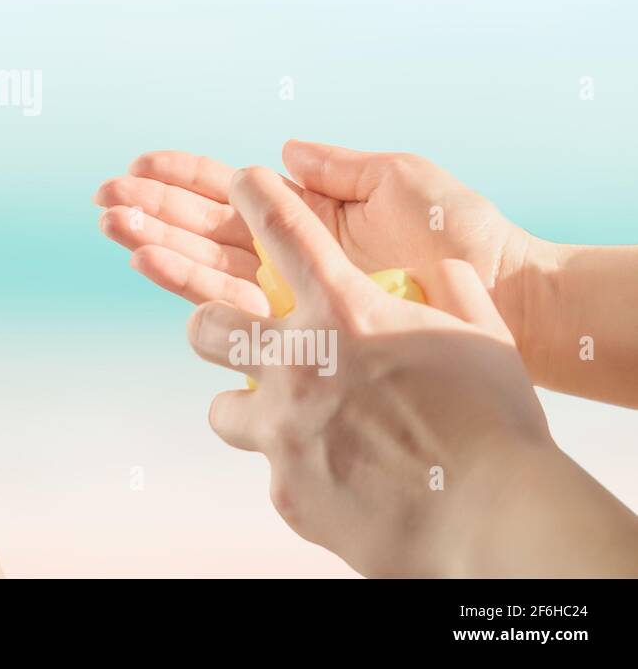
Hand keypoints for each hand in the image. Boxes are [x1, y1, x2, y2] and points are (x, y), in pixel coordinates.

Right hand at [94, 140, 543, 345]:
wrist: (505, 296)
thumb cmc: (463, 234)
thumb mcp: (402, 179)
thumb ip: (339, 166)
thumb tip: (280, 151)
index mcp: (310, 212)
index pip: (233, 190)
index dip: (185, 177)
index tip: (140, 164)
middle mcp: (292, 254)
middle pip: (206, 227)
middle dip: (153, 210)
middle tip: (104, 197)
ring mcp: (293, 294)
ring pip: (207, 264)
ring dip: (157, 243)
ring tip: (113, 226)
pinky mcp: (300, 328)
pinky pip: (232, 302)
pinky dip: (187, 282)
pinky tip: (150, 263)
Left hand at [191, 165, 559, 576]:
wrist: (494, 521)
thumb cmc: (496, 424)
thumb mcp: (480, 334)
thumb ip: (450, 288)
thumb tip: (441, 263)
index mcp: (344, 311)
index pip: (282, 230)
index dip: (254, 196)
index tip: (241, 182)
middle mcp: (297, 362)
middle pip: (208, 321)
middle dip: (211, 322)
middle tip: (236, 333)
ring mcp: (283, 428)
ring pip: (221, 407)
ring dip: (246, 406)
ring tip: (283, 417)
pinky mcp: (285, 488)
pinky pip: (270, 468)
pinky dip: (296, 467)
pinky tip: (336, 474)